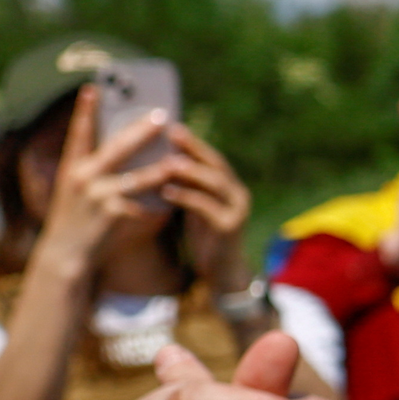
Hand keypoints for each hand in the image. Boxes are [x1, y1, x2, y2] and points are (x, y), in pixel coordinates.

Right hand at [30, 86, 177, 277]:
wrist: (66, 254)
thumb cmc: (77, 218)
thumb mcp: (79, 190)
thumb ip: (98, 170)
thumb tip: (128, 148)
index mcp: (72, 167)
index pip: (80, 133)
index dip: (86, 110)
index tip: (94, 86)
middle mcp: (82, 177)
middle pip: (116, 148)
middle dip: (140, 131)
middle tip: (162, 115)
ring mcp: (96, 196)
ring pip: (136, 177)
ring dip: (160, 169)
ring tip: (179, 160)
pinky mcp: (112, 214)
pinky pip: (142, 204)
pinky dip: (158, 202)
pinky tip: (174, 198)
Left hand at [159, 124, 254, 294]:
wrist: (222, 273)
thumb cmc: (204, 238)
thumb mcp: (195, 207)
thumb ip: (186, 186)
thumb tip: (160, 161)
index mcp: (230, 187)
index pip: (212, 158)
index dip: (194, 142)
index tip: (172, 126)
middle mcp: (238, 195)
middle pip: (217, 164)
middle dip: (194, 148)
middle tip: (171, 133)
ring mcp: (237, 211)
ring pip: (215, 182)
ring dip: (190, 170)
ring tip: (167, 161)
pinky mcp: (229, 228)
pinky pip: (206, 207)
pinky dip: (186, 197)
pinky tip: (166, 190)